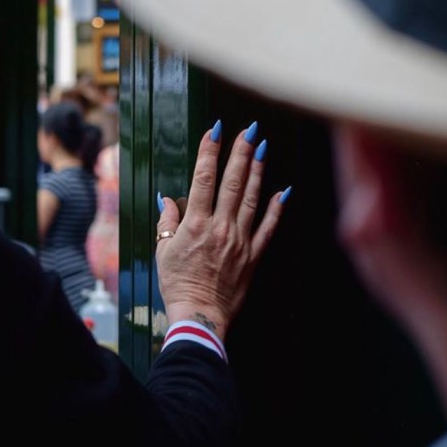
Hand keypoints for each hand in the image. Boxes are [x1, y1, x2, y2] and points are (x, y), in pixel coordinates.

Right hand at [155, 122, 289, 339]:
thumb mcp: (162, 251)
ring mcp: (240, 239)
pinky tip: (283, 190)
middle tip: (249, 129)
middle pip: (232, 182)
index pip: (203, 179)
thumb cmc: (177, 284)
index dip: (209, 152)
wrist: (200, 316)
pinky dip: (276, 208)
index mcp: (196, 224)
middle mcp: (220, 227)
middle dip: (240, 152)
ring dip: (257, 170)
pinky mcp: (253, 254)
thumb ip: (167, 221)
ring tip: (263, 147)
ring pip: (251, 198)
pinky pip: (268, 227)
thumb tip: (168, 199)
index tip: (215, 131)